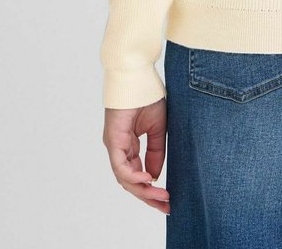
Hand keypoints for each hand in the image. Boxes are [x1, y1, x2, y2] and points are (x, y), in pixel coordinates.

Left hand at [103, 98, 170, 213]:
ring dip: (143, 189)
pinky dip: (134, 175)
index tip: (167, 199)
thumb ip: (156, 152)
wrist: (138, 75)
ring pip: (125, 178)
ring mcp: (114, 145)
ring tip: (161, 196)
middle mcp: (119, 149)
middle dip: (148, 196)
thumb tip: (155, 176)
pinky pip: (121, 165)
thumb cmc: (147, 96)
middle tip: (166, 206)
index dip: (151, 189)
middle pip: (131, 181)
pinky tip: (149, 179)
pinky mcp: (113, 140)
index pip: (137, 174)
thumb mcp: (158, 128)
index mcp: (128, 146)